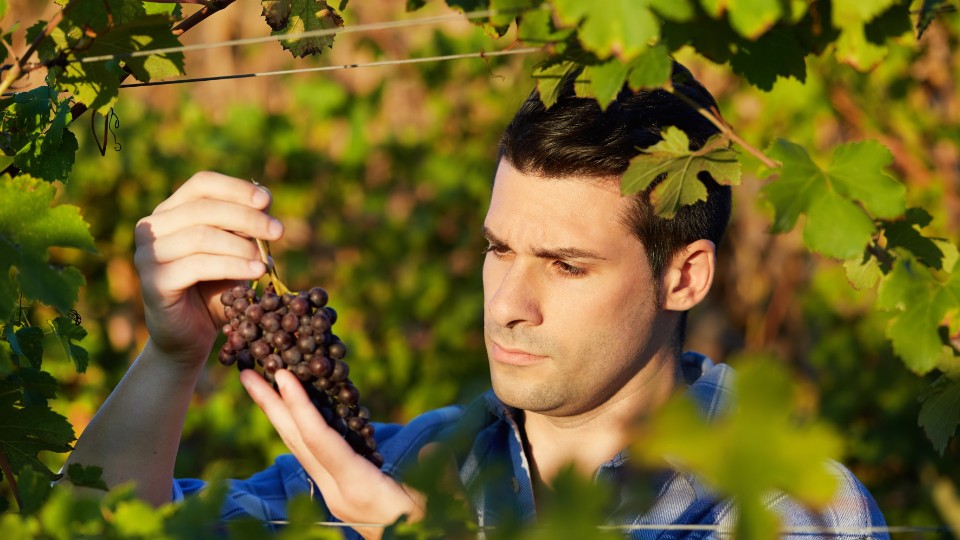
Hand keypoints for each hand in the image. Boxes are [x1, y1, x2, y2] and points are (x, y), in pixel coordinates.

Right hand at [134, 172, 282, 364]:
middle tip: (278, 231)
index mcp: (170, 212)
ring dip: (240, 246)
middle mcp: (152, 228)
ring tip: (265, 260)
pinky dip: (232, 266)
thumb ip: (244, 227)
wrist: (191, 336)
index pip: (201, 184)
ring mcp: (147, 255)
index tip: (267, 201)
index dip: (235, 188)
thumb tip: (265, 199)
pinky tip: (256, 273)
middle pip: (203, 208)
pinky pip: (196, 266)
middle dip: (246, 218)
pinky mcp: (153, 282)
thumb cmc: (214, 288)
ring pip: (200, 236)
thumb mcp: (234, 251)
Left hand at [241, 369, 424, 538]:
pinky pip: (312, 453)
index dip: (300, 407)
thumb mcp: (439, 500)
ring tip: (259, 384)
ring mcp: (334, 492)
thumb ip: (435, 469)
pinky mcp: (339, 489)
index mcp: (357, 489)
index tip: (281, 375)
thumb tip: (430, 445)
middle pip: (296, 442)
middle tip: (245, 373)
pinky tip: (293, 410)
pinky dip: (299, 426)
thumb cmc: (432, 526)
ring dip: (278, 414)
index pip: (321, 442)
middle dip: (270, 406)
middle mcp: (336, 491)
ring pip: (299, 447)